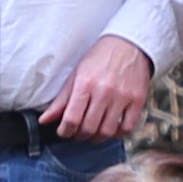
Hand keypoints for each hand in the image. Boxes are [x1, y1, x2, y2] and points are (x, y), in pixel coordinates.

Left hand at [38, 36, 154, 142]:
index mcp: (85, 84)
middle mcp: (104, 91)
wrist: (129, 44)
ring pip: (107, 131)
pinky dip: (118, 134)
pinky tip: (111, 129)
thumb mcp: (75, 75)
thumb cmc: (100, 58)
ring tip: (93, 132)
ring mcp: (123, 97)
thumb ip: (61, 100)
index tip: (64, 131)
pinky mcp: (138, 100)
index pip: (71, 119)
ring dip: (97, 137)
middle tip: (77, 132)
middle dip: (79, 135)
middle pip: (89, 128)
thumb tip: (44, 120)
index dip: (65, 131)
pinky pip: (128, 127)